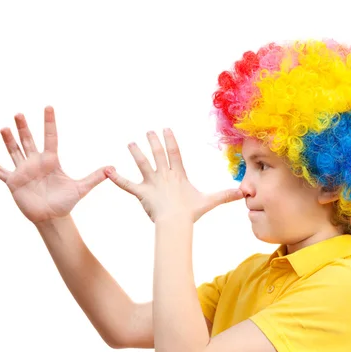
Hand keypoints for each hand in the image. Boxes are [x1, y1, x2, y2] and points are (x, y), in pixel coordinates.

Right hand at [0, 106, 108, 223]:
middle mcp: (36, 162)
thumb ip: (95, 177)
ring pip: (14, 151)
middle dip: (24, 127)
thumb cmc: (65, 202)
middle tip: (20, 113)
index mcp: (51, 160)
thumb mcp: (81, 188)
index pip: (51, 137)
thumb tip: (112, 168)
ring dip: (8, 140)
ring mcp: (23, 171)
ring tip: (4, 128)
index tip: (49, 106)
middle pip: (29, 141)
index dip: (49, 122)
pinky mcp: (13, 182)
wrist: (52, 217)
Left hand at [105, 129, 242, 222]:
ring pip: (142, 164)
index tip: (166, 129)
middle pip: (158, 154)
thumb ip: (225, 195)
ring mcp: (152, 183)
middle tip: (148, 131)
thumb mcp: (210, 201)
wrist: (176, 223)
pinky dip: (116, 178)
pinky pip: (127, 185)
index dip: (170, 140)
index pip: (174, 153)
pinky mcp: (141, 192)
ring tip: (130, 143)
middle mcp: (164, 175)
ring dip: (136, 153)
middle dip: (153, 141)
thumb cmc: (192, 212)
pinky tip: (106, 171)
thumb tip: (244, 193)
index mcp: (178, 174)